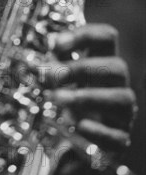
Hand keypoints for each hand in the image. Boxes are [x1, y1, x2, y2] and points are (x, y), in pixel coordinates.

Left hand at [41, 24, 136, 154]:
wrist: (69, 138)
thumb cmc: (65, 96)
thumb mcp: (56, 75)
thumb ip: (54, 58)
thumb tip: (50, 41)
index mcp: (102, 61)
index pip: (107, 37)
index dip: (85, 35)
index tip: (55, 44)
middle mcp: (117, 84)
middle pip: (117, 67)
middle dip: (83, 69)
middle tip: (53, 75)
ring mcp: (123, 112)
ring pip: (123, 99)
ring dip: (89, 97)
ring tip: (58, 99)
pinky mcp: (120, 139)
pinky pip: (119, 136)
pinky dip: (99, 131)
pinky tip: (79, 126)